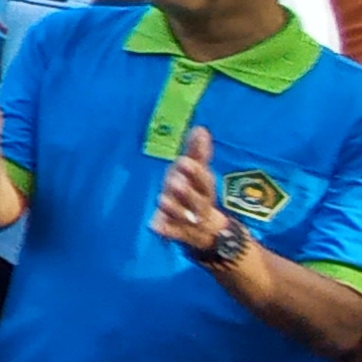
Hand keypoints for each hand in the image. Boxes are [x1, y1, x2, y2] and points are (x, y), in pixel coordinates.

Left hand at [150, 126, 230, 253]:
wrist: (207, 231)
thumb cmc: (196, 193)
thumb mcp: (198, 174)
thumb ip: (198, 153)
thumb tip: (201, 128)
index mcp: (204, 189)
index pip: (204, 180)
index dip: (195, 172)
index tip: (184, 161)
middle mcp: (199, 205)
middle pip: (197, 200)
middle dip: (187, 191)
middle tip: (174, 181)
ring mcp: (188, 221)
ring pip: (183, 216)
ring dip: (174, 208)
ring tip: (162, 199)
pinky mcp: (177, 233)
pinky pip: (171, 233)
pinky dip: (165, 230)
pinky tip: (155, 225)